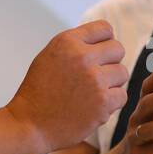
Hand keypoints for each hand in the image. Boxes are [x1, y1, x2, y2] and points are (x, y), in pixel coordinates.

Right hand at [7, 20, 128, 152]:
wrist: (30, 125)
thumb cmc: (39, 92)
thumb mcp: (50, 56)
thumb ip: (76, 45)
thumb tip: (106, 40)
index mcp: (67, 42)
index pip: (105, 28)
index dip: (104, 42)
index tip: (97, 55)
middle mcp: (82, 57)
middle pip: (118, 49)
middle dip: (110, 62)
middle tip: (96, 76)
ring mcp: (94, 80)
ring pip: (122, 73)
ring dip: (111, 84)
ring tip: (92, 93)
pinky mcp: (103, 102)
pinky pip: (122, 96)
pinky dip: (111, 103)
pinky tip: (94, 107)